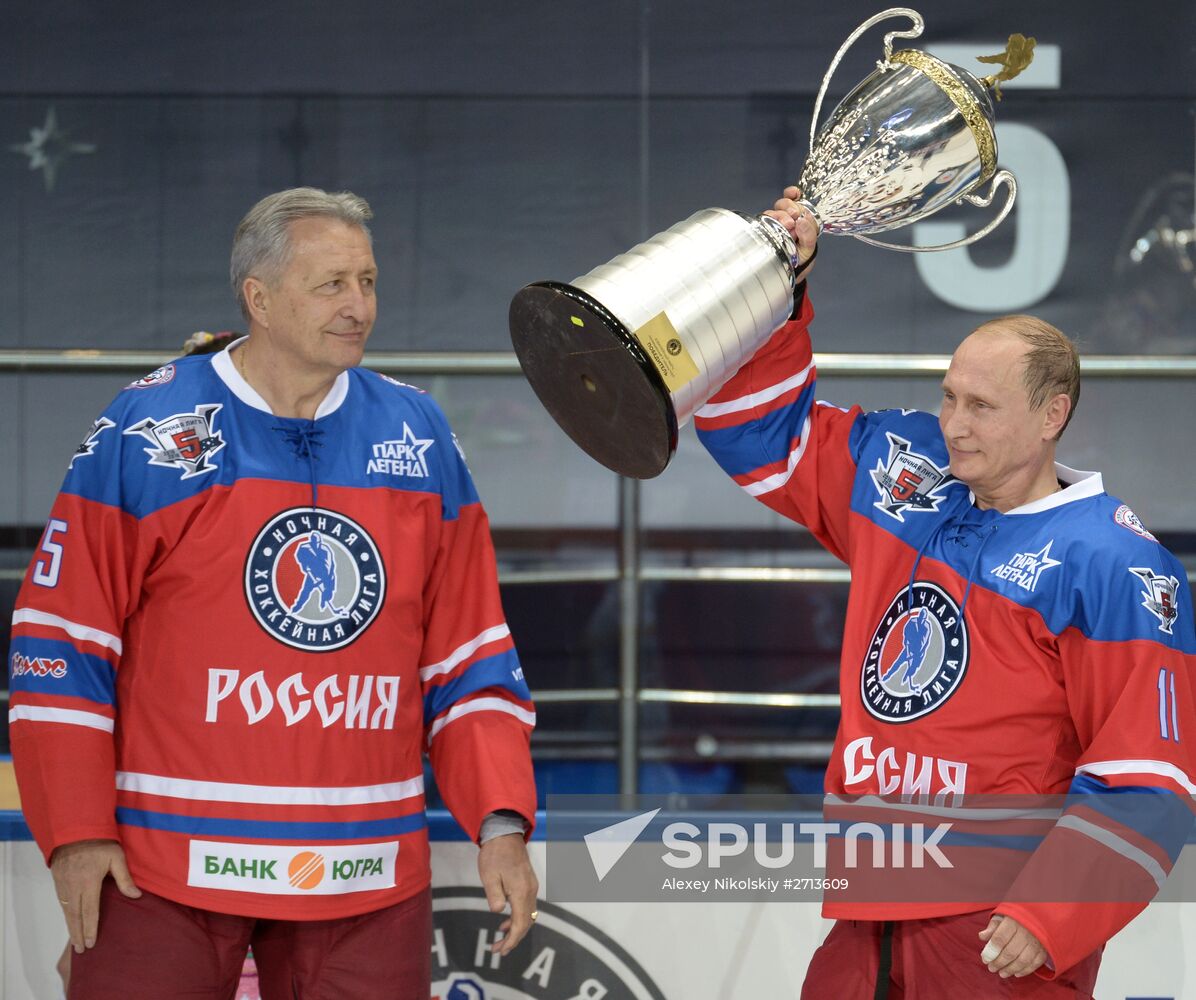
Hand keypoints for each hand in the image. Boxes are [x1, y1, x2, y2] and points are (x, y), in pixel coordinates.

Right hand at [50, 839, 140, 952]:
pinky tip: (70, 920)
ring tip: (75, 941)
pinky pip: (62, 902)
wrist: (75, 828)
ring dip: (71, 927)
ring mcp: (64, 884)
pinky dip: (66, 914)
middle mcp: (74, 887)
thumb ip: (125, 878)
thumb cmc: (100, 842)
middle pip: (76, 916)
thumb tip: (136, 896)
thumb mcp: (117, 857)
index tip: (91, 943)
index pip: (90, 912)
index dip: (91, 929)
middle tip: (80, 951)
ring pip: (67, 911)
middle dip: (78, 934)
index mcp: (89, 883)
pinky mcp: (58, 880)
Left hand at [477, 832, 538, 954]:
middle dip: (514, 939)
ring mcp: (531, 886)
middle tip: (498, 949)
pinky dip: (518, 918)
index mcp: (521, 891)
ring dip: (516, 929)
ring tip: (500, 939)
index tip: (501, 950)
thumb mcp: (489, 875)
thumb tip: (498, 912)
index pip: (521, 923)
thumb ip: (494, 895)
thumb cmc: (495, 854)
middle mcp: (531, 891)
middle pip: (527, 922)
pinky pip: (527, 906)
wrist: (505, 832)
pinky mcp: (528, 882)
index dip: (512, 940)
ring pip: (528, 915)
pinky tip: (505, 921)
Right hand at [763, 185, 818, 275]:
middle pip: (786, 203)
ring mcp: (776, 225)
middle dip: (789, 207)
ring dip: (779, 214)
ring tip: (785, 226)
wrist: (788, 276)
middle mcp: (789, 219)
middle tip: (792, 220)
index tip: (796, 197)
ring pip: (774, 210)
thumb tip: (802, 221)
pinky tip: (770, 218)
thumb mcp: (809, 250)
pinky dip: (768, 214)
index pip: (799, 201)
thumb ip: (809, 236)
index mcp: (802, 220)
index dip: (795, 196)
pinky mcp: (766, 230)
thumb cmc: (800, 262)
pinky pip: (765, 218)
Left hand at [979, 913, 1047, 977]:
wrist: (1038, 915)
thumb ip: (992, 927)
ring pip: (1023, 960)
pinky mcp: (1045, 949)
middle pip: (1011, 952)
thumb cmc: (1015, 918)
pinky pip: (1035, 964)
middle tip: (991, 968)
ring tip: (1001, 973)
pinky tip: (1016, 973)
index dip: (991, 951)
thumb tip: (982, 937)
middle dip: (999, 963)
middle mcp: (1026, 931)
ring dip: (1011, 969)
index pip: (1000, 938)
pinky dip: (1025, 971)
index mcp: (1013, 921)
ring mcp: (1037, 941)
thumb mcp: (1002, 917)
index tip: (985, 959)